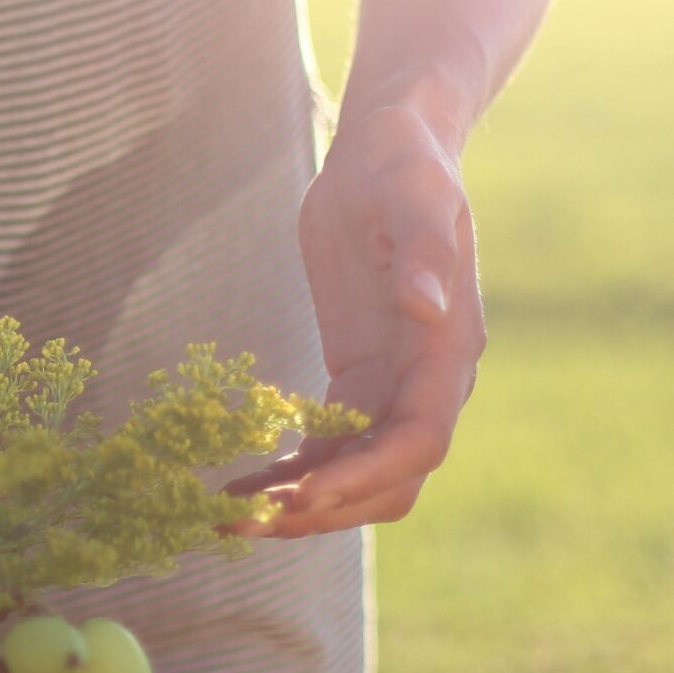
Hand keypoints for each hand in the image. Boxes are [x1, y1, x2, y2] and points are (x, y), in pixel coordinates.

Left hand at [233, 99, 486, 535]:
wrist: (391, 146)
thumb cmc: (405, 164)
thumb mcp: (411, 195)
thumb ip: (422, 251)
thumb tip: (427, 308)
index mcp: (448, 351)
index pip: (418, 442)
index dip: (364, 477)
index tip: (301, 495)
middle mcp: (428, 382)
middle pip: (389, 481)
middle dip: (323, 511)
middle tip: (245, 526)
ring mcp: (392, 384)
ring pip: (356, 476)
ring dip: (299, 505)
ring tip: (225, 521)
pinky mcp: (357, 376)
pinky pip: (329, 447)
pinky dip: (289, 472)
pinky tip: (238, 487)